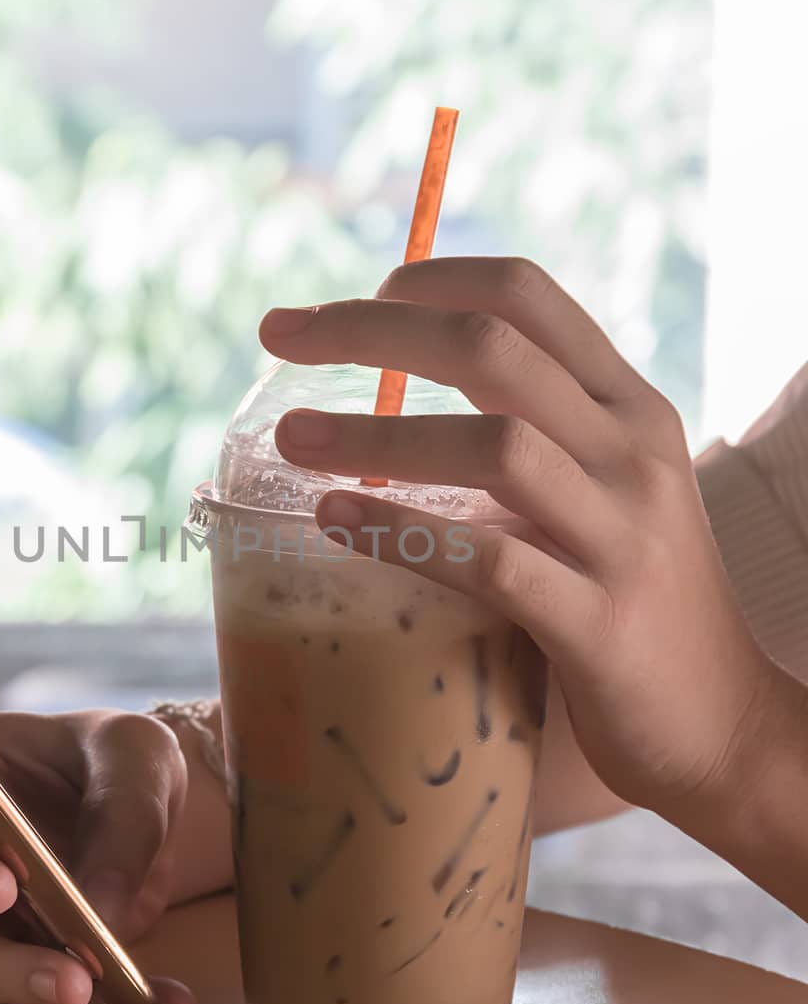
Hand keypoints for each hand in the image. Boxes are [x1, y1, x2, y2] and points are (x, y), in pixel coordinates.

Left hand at [260, 256, 787, 818]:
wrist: (722, 724)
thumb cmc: (635, 602)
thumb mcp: (604, 493)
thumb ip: (532, 439)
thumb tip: (398, 404)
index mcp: (630, 408)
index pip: (527, 296)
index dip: (429, 279)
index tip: (350, 300)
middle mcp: (632, 453)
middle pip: (492, 350)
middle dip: (371, 330)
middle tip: (280, 337)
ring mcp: (622, 536)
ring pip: (493, 446)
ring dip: (376, 434)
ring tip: (291, 438)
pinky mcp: (599, 623)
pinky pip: (490, 562)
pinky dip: (403, 534)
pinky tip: (334, 521)